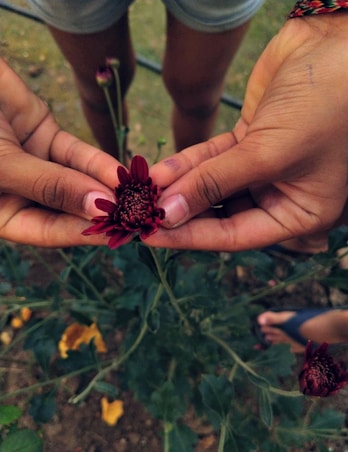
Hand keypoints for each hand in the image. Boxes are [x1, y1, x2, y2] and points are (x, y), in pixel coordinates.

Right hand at [0, 57, 119, 246]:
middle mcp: (20, 194)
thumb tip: (97, 207)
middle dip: (102, 213)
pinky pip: (77, 155)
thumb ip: (50, 186)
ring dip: (106, 188)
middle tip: (137, 218)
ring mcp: (36, 166)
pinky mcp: (46, 138)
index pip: (48, 231)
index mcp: (2, 214)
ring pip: (77, 181)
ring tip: (137, 197)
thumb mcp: (2, 164)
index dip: (81, 233)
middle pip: (68, 209)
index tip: (117, 235)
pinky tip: (122, 172)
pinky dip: (98, 163)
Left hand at [147, 13, 347, 250]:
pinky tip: (157, 170)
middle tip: (138, 213)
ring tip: (140, 191)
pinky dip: (185, 163)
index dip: (191, 237)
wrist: (337, 46)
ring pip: (211, 185)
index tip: (151, 236)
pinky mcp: (248, 140)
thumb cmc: (324, 106)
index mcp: (298, 214)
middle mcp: (280, 195)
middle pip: (219, 213)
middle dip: (179, 211)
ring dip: (177, 186)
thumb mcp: (267, 154)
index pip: (235, 236)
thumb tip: (167, 213)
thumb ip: (214, 185)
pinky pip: (211, 158)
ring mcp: (262, 168)